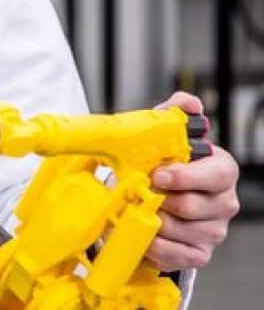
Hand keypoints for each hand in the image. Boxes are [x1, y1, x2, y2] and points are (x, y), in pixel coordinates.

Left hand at [146, 91, 240, 270]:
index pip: (217, 174)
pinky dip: (155, 246)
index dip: (186, 176)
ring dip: (152, 221)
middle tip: (140, 192)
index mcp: (220, 170)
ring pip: (182, 231)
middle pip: (195, 206)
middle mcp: (223, 202)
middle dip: (161, 199)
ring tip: (135, 210)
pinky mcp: (199, 253)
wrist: (151, 196)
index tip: (158, 174)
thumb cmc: (162, 165)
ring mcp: (214, 230)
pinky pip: (177, 255)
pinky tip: (143, 233)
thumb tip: (189, 103)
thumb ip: (176, 113)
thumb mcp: (165, 135)